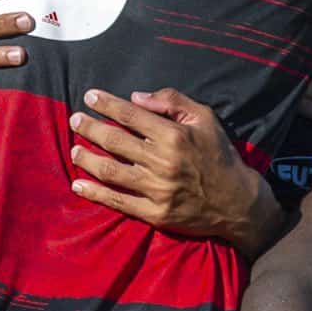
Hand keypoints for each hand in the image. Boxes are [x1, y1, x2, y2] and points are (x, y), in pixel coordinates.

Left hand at [68, 87, 279, 254]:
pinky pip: (118, 202)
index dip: (107, 104)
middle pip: (114, 141)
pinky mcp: (154, 214)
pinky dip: (95, 193)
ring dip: (86, 159)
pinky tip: (79, 185)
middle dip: (90, 128)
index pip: (131, 115)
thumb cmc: (220, 155)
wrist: (238, 203)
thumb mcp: (205, 119)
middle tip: (75, 120)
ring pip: (110, 171)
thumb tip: (136, 97)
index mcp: (174, 136)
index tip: (90, 97)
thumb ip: (172, 101)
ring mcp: (156, 190)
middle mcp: (162, 162)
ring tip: (73, 150)